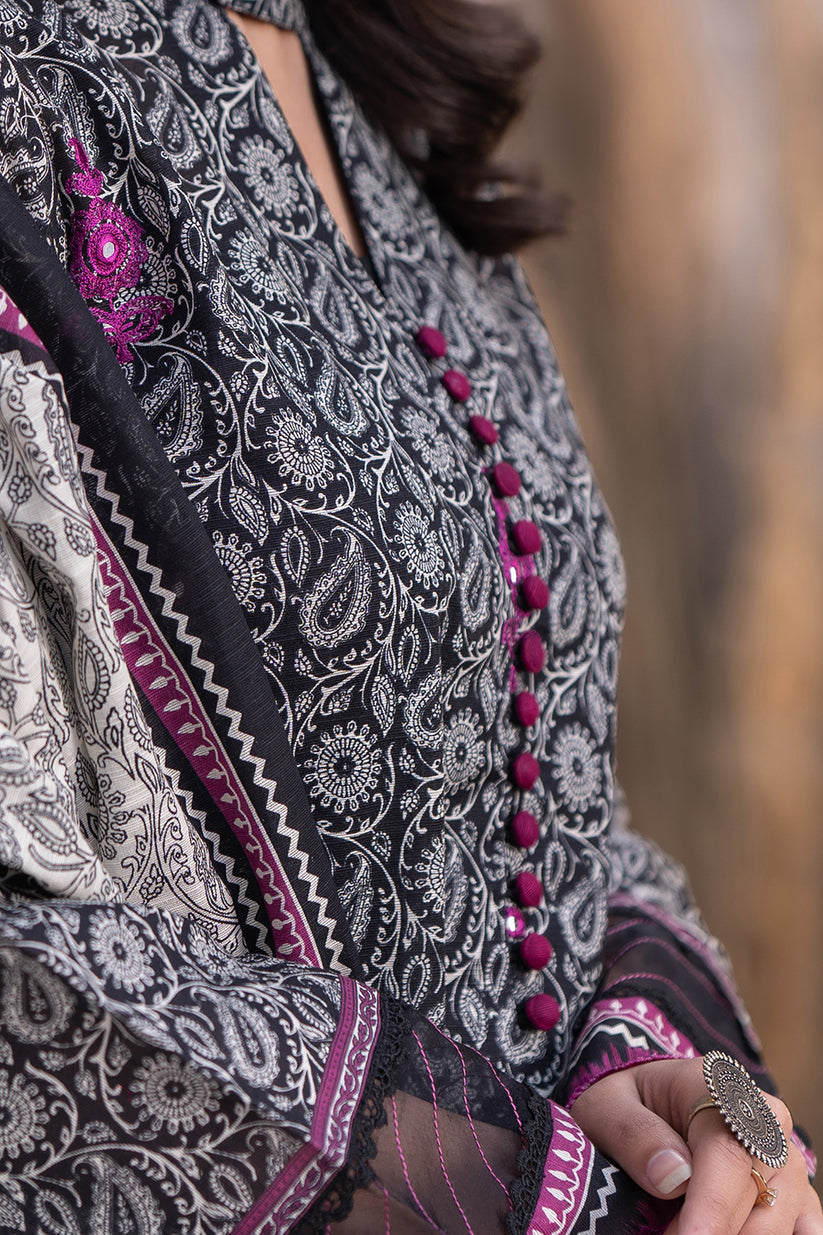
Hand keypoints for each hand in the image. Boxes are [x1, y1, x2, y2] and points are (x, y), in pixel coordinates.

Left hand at [570, 1056, 822, 1233]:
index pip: (726, 1155)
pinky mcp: (791, 1185)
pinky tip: (740, 1234)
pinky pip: (801, 1223)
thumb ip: (635, 1136)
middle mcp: (763, 1117)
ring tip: (679, 1231)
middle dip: (715, 1231)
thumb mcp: (606, 1106)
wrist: (646, 1094)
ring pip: (781, 1217)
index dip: (710, 1209)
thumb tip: (673, 1177)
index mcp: (716, 1086)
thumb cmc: (624, 1100)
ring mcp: (783, 1153)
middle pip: (758, 1194)